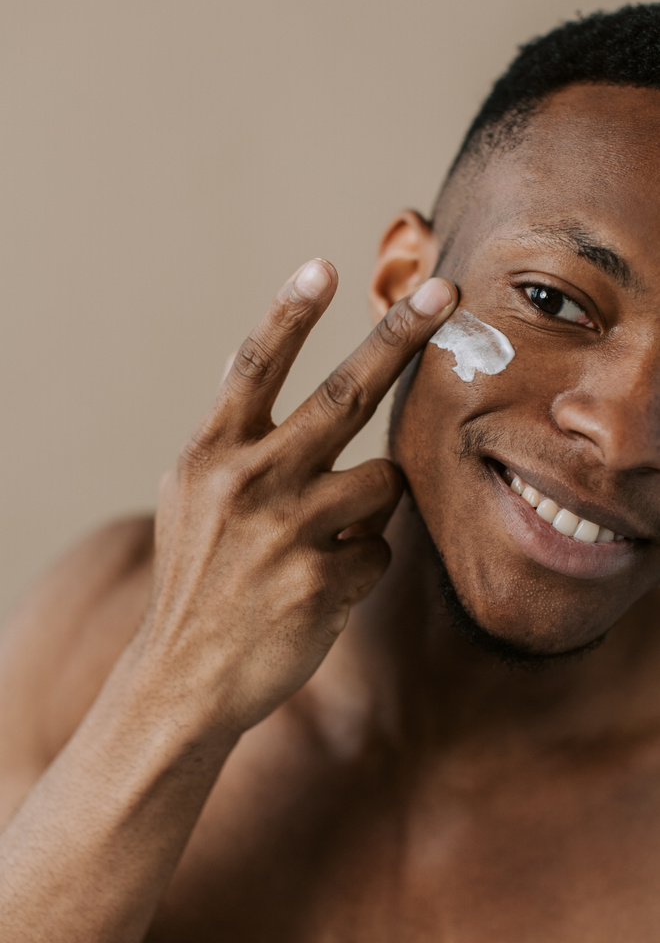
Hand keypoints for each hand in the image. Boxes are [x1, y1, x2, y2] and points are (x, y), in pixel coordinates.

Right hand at [142, 260, 456, 733]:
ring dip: (370, 504)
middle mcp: (248, 482)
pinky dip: (361, 562)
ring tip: (322, 538)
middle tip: (445, 292)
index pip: (256, 367)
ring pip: (383, 483)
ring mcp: (288, 532)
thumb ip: (227, 427)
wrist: (183, 677)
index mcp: (211, 454)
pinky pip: (380, 550)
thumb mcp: (190, 494)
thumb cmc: (196, 575)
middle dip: (400, 336)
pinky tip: (318, 586)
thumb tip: (240, 352)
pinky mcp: (323, 582)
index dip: (290, 313)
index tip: (323, 266)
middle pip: (344, 394)